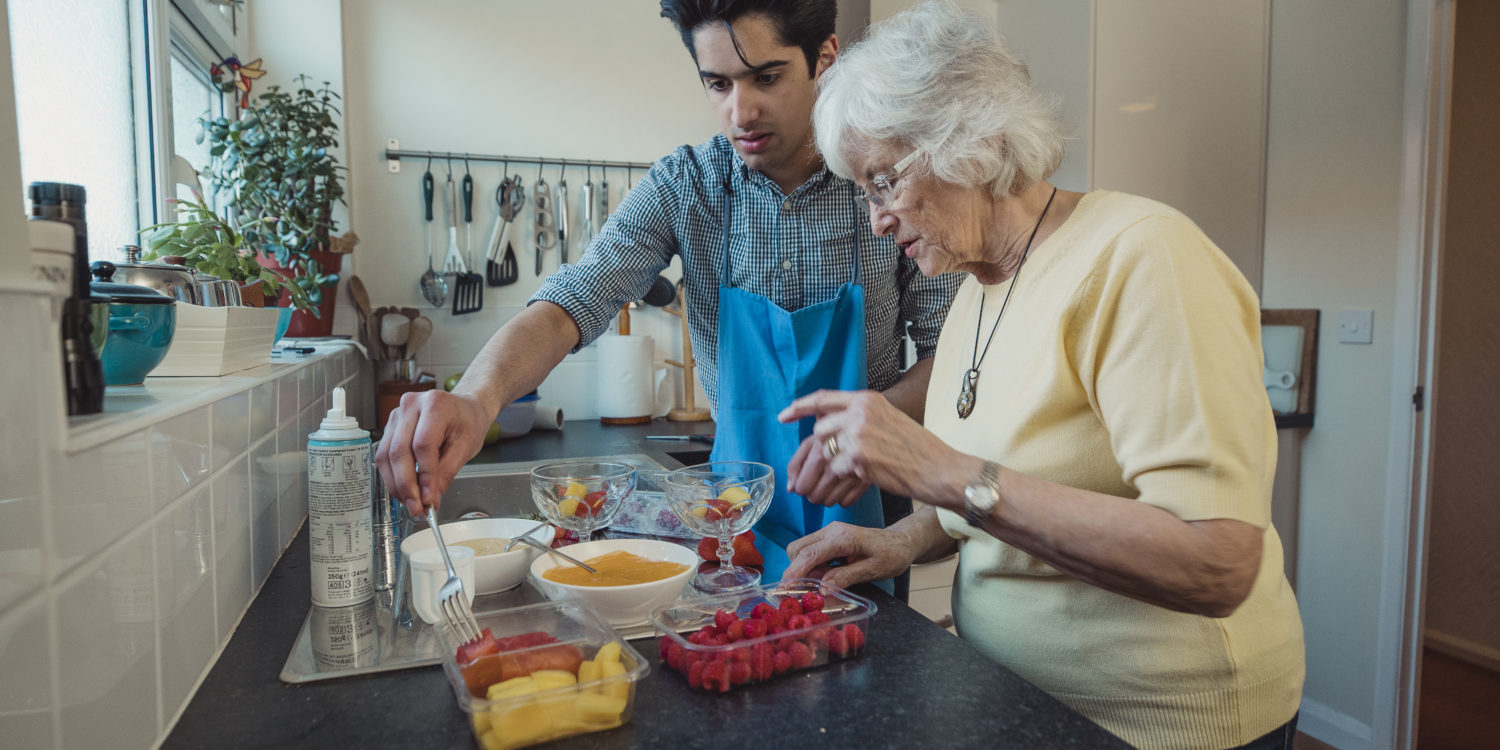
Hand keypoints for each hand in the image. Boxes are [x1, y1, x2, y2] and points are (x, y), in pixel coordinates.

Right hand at [375, 389, 492, 517]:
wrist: (465, 408)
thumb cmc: (468, 422)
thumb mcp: (466, 447)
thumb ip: (446, 473)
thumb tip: (430, 499)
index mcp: (435, 404)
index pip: (423, 445)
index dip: (423, 475)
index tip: (428, 499)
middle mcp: (411, 405)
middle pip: (399, 451)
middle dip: (406, 485)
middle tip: (417, 508)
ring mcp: (397, 415)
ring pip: (386, 455)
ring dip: (396, 484)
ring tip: (411, 502)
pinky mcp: (390, 426)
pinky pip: (384, 454)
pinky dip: (393, 476)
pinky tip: (405, 489)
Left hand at [779, 390, 952, 500]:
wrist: (939, 468)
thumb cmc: (919, 450)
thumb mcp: (890, 420)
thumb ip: (862, 419)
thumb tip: (831, 428)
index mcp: (868, 400)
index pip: (824, 398)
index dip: (800, 407)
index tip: (784, 416)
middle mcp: (861, 412)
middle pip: (820, 429)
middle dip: (817, 451)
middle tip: (819, 470)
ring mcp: (859, 434)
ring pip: (825, 452)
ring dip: (826, 470)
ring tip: (832, 483)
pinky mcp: (859, 457)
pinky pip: (837, 470)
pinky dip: (842, 482)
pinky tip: (854, 486)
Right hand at [783, 521, 916, 589]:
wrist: (901, 542)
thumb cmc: (891, 555)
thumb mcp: (872, 570)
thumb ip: (845, 577)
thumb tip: (822, 589)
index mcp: (842, 538)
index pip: (809, 554)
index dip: (794, 572)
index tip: (784, 589)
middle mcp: (831, 531)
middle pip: (798, 549)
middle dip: (795, 570)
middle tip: (804, 591)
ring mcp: (829, 533)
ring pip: (801, 550)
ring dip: (803, 568)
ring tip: (820, 584)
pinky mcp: (829, 538)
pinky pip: (810, 551)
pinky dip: (811, 565)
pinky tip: (825, 576)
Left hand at [784, 434, 870, 506]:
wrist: (871, 424)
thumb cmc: (836, 431)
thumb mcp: (813, 438)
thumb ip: (796, 461)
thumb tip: (790, 489)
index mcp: (820, 446)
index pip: (802, 485)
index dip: (801, 485)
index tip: (806, 478)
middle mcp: (836, 460)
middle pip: (814, 496)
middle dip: (812, 491)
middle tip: (818, 479)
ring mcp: (853, 470)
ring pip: (829, 502)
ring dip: (827, 495)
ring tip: (831, 479)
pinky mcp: (867, 478)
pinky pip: (847, 502)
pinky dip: (843, 497)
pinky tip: (844, 482)